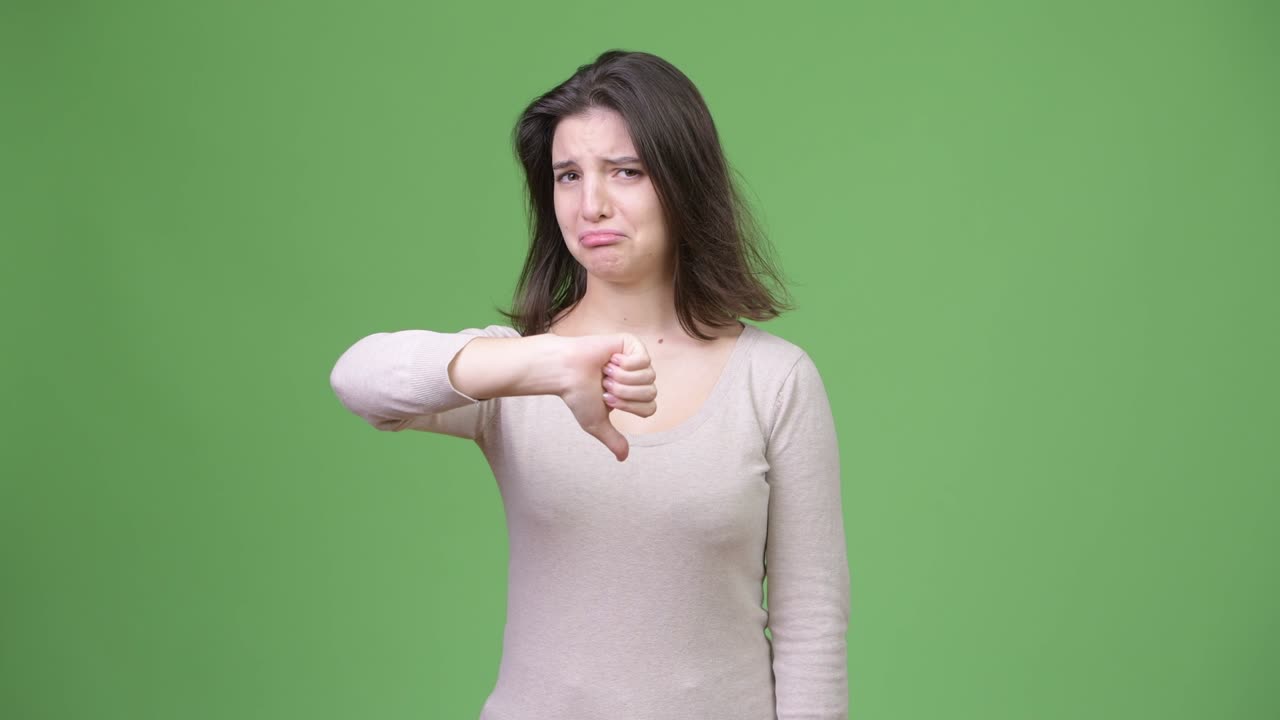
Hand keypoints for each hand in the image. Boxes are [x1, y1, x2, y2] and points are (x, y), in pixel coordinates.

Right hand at [555, 332, 656, 461]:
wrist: (566, 372)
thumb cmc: (577, 395)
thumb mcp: (596, 423)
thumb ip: (613, 439)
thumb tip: (623, 458)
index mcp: (632, 395)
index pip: (650, 408)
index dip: (628, 407)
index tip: (606, 399)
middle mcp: (637, 378)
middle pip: (651, 393)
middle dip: (624, 393)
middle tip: (604, 386)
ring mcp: (636, 360)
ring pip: (648, 377)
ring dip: (622, 379)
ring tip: (605, 373)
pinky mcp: (633, 344)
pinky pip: (643, 361)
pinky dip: (624, 364)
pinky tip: (609, 360)